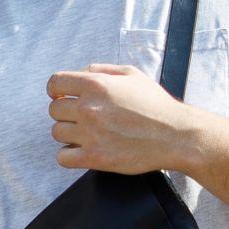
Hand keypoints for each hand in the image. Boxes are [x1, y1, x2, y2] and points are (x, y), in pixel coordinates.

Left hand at [46, 64, 191, 173]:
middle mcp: (88, 108)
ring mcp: (89, 134)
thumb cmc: (155, 104)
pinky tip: (83, 150)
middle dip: (66, 111)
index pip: (54, 83)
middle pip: (54, 109)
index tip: (64, 96)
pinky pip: (62, 157)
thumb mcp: (132, 74)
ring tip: (87, 133)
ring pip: (57, 132)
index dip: (57, 90)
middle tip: (82, 116)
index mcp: (96, 85)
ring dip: (69, 132)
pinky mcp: (94, 158)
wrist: (174, 135)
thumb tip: (80, 73)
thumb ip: (102, 70)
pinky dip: (69, 154)